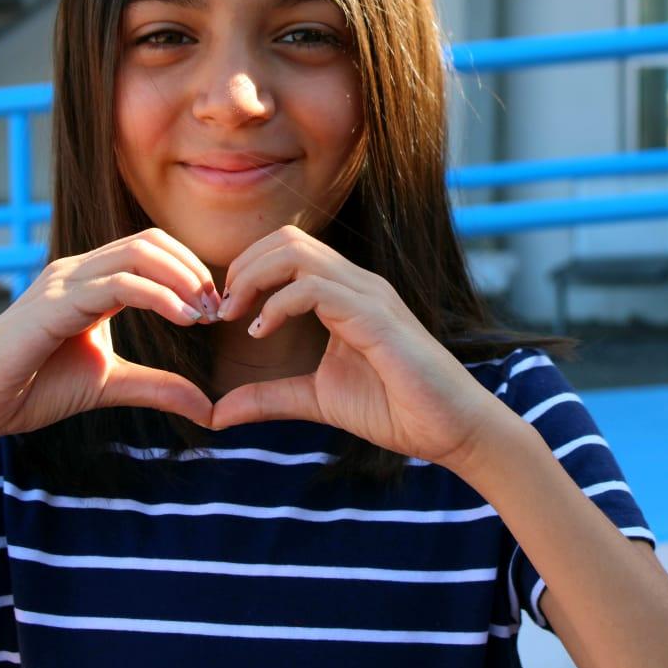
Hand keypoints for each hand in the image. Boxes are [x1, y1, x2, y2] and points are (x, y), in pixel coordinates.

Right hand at [0, 228, 222, 444]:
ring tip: (204, 314)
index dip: (190, 272)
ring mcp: (64, 282)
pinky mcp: (53, 303)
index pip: (151, 249)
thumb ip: (158, 387)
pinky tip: (184, 318)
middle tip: (217, 310)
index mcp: (91, 282)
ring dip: (182, 279)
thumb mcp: (110, 385)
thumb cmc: (32, 388)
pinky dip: (159, 295)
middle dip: (192, 271)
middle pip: (150, 241)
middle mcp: (77, 271)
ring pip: (138, 254)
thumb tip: (209, 410)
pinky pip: (118, 284)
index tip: (214, 311)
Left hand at [209, 225, 506, 471]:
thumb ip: (269, 398)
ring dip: (254, 279)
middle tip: (223, 310)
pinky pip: (315, 288)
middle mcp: (356, 283)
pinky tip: (263, 332)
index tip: (224, 313)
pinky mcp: (375, 317)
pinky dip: (278, 304)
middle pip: (286, 239)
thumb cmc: (395, 408)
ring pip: (296, 253)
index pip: (286, 250)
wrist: (449, 428)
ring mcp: (367, 295)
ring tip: (236, 317)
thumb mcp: (315, 400)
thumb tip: (217, 413)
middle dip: (243, 267)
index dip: (246, 272)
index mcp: (344, 293)